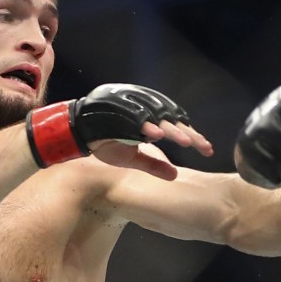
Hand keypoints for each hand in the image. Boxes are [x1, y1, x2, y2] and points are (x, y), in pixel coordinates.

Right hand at [26, 84, 210, 167]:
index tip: (207, 149)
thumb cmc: (103, 142)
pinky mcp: (113, 107)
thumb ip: (152, 164)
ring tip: (186, 142)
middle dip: (187, 132)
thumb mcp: (130, 158)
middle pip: (170, 117)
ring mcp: (127, 105)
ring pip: (154, 115)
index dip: (191, 134)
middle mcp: (140, 106)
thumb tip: (175, 177)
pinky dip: (144, 124)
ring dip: (170, 128)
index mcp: (148, 115)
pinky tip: (157, 135)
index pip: (175, 122)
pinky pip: (131, 115)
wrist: (73, 131)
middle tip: (202, 146)